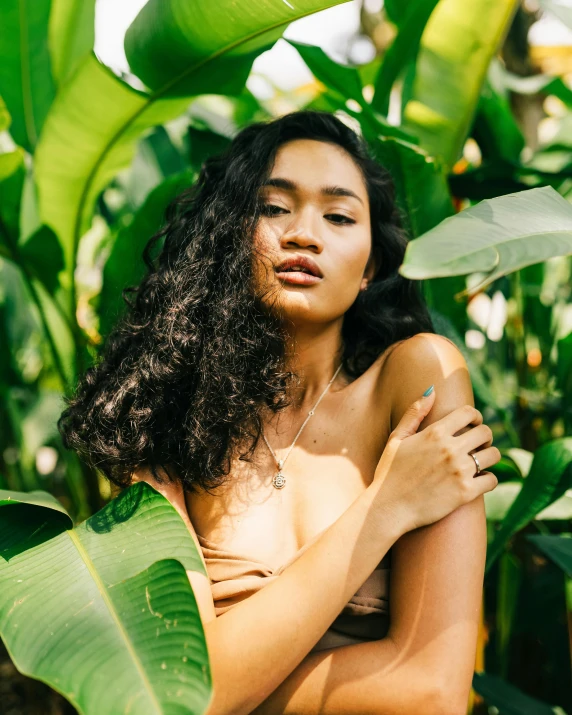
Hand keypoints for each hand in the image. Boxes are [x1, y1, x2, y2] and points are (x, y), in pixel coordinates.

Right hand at [372, 387, 499, 531]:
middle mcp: (450, 449)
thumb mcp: (396, 439)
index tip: (472, 425)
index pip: (469, 412)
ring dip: (488, 458)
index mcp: (434, 432)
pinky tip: (478, 482)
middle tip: (478, 445)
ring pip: (493, 455)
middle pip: (486, 432)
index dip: (475, 417)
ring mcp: (459, 471)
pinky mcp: (465, 492)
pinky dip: (488, 480)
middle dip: (485, 437)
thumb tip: (431, 390)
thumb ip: (414, 413)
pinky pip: (492, 480)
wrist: (387, 508)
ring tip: (479, 463)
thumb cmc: (389, 472)